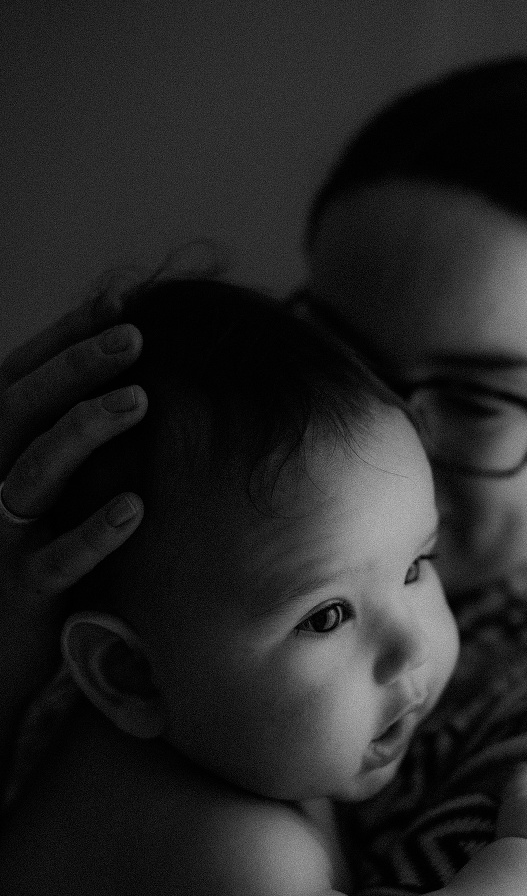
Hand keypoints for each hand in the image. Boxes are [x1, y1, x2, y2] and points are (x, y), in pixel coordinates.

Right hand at [0, 292, 146, 747]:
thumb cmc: (25, 565)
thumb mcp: (38, 497)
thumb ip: (63, 445)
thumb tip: (121, 382)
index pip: (19, 381)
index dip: (62, 340)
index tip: (116, 302)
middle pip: (20, 411)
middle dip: (74, 367)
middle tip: (133, 336)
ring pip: (34, 473)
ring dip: (84, 432)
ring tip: (139, 400)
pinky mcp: (22, 593)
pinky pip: (56, 560)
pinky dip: (93, 532)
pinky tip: (135, 508)